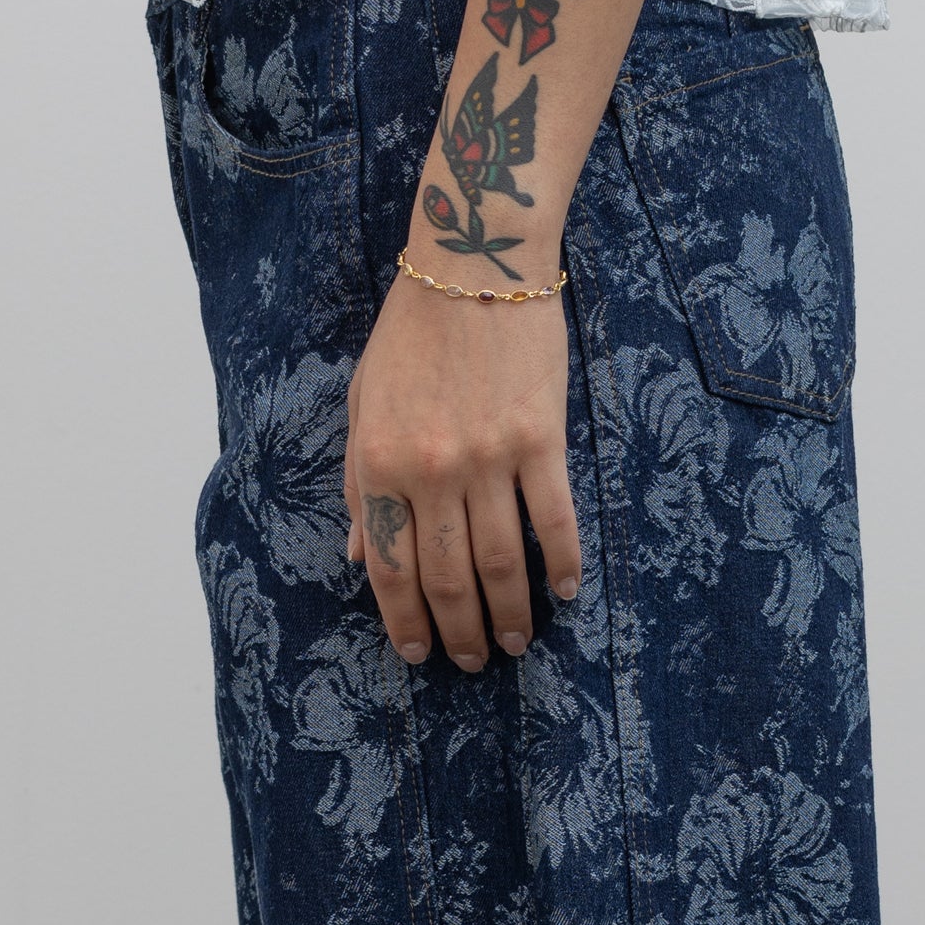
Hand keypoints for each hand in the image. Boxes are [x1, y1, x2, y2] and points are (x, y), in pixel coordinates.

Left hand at [342, 271, 581, 668]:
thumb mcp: (363, 404)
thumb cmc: (411, 333)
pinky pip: (554, 517)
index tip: (418, 653)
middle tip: (474, 661)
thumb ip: (359, 483)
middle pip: (446, 576)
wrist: (474, 263)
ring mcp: (488, 457)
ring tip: (516, 642)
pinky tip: (565, 592)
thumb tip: (359, 558)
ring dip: (510, 612)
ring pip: (501, 560)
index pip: (389, 567)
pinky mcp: (540, 439)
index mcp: (378, 462)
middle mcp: (430, 470)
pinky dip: (562, 562)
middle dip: (459, 630)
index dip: (403, 621)